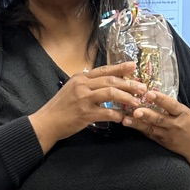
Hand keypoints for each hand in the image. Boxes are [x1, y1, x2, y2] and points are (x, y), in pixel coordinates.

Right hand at [29, 61, 148, 151]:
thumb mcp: (72, 89)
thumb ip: (87, 84)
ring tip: (137, 102)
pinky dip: (117, 115)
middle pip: (111, 80)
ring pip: (111, 93)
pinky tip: (123, 118)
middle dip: (129, 84)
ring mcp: (83, 99)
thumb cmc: (60, 107)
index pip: (104, 70)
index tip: (134, 66)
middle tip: (142, 88)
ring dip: (126, 98)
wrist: (46, 122)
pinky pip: (106, 113)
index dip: (120, 68)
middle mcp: (82, 85)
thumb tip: (105, 82)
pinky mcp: (84, 114)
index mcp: (81, 78)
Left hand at [122, 91, 189, 170]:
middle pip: (159, 119)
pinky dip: (139, 129)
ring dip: (137, 124)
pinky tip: (130, 125)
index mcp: (184, 114)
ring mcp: (168, 135)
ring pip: (151, 128)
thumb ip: (172, 106)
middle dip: (146, 114)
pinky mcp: (162, 142)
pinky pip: (149, 134)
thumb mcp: (187, 113)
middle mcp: (176, 125)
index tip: (150, 93)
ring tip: (126, 119)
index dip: (161, 99)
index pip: (172, 105)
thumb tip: (154, 94)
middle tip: (135, 110)